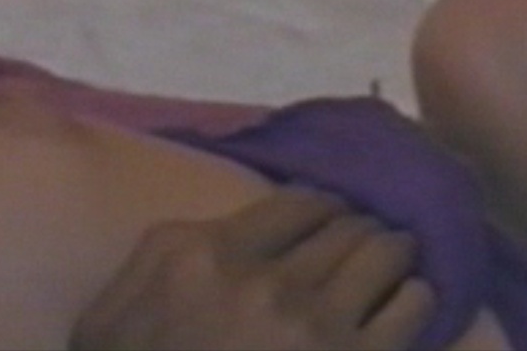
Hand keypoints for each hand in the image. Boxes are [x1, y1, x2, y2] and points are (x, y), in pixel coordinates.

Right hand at [70, 187, 434, 349]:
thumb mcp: (110, 316)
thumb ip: (164, 255)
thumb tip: (226, 224)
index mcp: (204, 256)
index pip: (297, 202)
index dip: (323, 209)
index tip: (332, 219)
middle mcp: (268, 280)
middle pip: (348, 224)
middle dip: (361, 229)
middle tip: (367, 240)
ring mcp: (318, 324)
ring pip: (386, 252)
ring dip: (394, 254)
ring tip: (396, 262)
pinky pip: (413, 304)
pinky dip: (415, 297)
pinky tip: (408, 302)